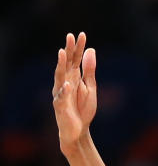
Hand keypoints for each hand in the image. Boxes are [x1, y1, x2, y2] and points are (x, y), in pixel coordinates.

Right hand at [52, 32, 97, 149]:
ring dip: (61, 65)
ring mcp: (61, 93)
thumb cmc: (83, 108)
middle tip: (70, 36)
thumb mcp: (90, 87)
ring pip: (59, 76)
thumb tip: (91, 50)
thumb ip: (89, 70)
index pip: (75, 59)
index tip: (82, 34)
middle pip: (66, 64)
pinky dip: (64, 91)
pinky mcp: (60, 106)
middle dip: (68, 50)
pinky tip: (67, 84)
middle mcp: (65, 82)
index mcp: (73, 77)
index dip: (78, 47)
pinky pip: (61, 97)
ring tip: (63, 52)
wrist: (78, 130)